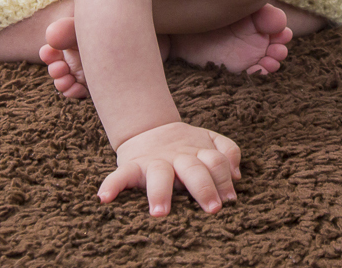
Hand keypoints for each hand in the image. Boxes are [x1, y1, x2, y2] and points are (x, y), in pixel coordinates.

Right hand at [97, 122, 241, 216]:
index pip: (215, 163)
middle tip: (212, 208)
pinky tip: (104, 198)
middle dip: (203, 188)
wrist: (149, 128)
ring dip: (160, 192)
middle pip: (194, 169)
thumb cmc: (186, 145)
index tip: (228, 200)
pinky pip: (120, 175)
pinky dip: (111, 185)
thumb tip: (237, 174)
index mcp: (198, 152)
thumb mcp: (209, 141)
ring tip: (160, 212)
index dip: (223, 179)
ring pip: (160, 175)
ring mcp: (154, 162)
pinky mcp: (132, 166)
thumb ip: (227, 152)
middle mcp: (178, 157)